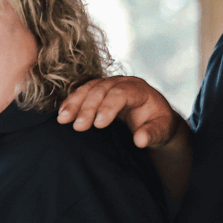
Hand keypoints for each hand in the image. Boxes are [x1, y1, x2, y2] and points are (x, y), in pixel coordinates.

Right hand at [55, 76, 181, 147]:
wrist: (153, 117)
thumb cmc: (157, 123)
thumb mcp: (161, 131)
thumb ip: (152, 134)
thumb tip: (140, 141)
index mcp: (139, 89)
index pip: (121, 93)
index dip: (108, 107)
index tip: (98, 124)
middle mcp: (122, 82)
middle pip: (101, 90)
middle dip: (88, 107)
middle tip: (78, 127)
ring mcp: (108, 85)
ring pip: (88, 89)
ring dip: (74, 103)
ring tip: (63, 119)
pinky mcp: (98, 91)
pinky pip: (81, 93)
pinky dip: (70, 102)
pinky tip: (61, 114)